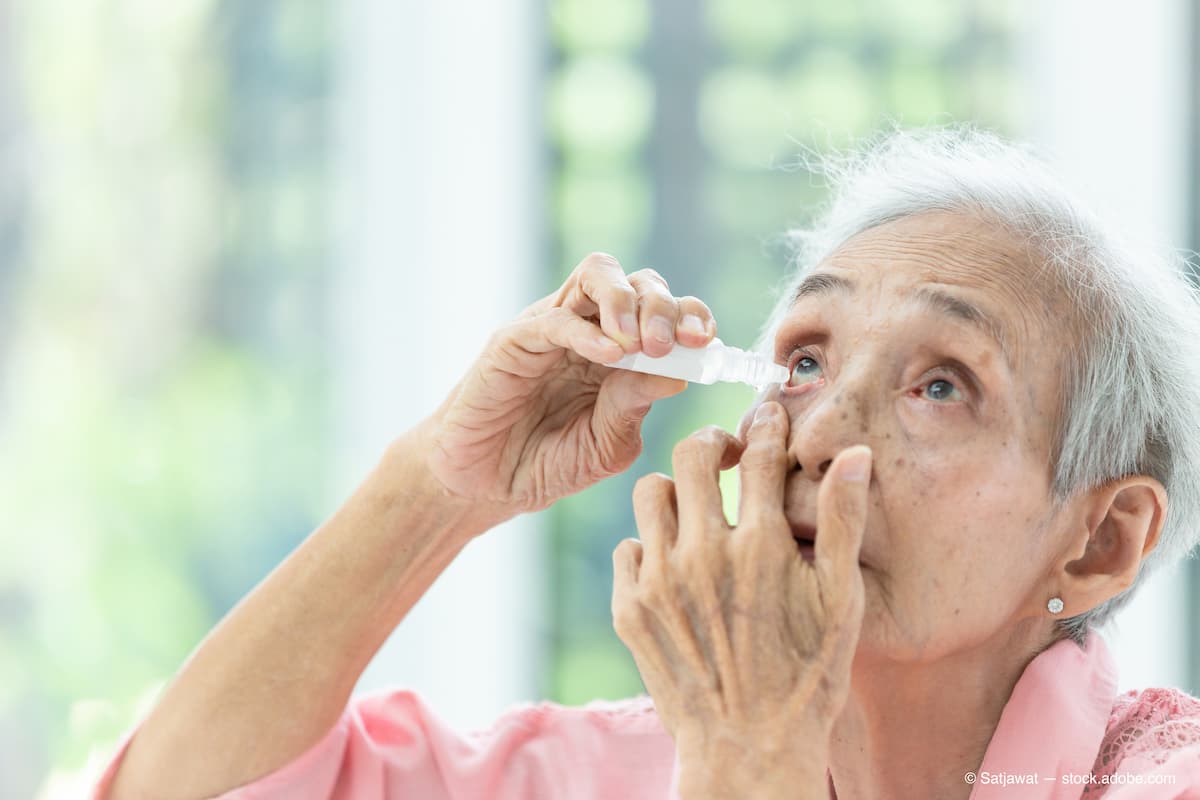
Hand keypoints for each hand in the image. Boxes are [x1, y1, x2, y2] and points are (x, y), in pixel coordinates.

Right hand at [424, 252, 716, 523]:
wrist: (484, 487)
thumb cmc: (546, 464)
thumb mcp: (607, 445)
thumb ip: (635, 407)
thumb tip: (679, 375)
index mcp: (623, 353)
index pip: (667, 311)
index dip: (692, 316)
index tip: (707, 344)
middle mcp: (591, 329)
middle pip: (639, 281)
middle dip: (665, 306)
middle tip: (671, 345)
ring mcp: (553, 329)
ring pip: (597, 274)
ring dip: (627, 300)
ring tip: (640, 343)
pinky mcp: (514, 340)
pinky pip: (555, 318)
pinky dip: (587, 331)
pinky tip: (609, 355)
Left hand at [611, 402, 871, 798]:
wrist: (748, 750)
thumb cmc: (806, 677)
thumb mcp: (840, 603)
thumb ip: (843, 522)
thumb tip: (855, 455)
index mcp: (760, 546)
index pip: (760, 452)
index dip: (767, 424)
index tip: (769, 414)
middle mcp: (703, 555)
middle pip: (692, 453)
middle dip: (714, 443)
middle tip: (727, 455)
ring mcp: (659, 581)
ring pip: (651, 491)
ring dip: (676, 492)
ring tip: (697, 512)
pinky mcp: (628, 608)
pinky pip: (628, 547)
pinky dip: (649, 546)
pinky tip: (675, 567)